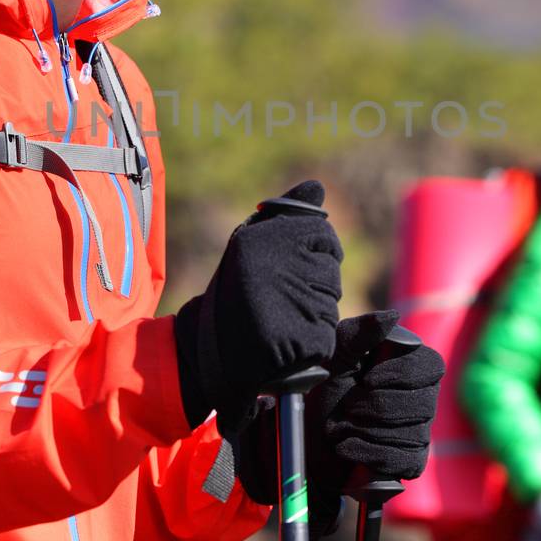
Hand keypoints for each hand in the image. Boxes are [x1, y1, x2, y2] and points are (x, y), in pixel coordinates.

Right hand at [173, 180, 343, 436]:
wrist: (209, 354)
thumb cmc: (234, 297)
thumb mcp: (252, 248)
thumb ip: (288, 217)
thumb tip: (317, 186)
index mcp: (259, 239)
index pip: (322, 234)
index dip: (318, 250)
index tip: (297, 264)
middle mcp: (275, 265)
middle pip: (330, 266)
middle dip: (316, 281)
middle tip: (281, 298)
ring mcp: (289, 301)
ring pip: (330, 298)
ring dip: (315, 310)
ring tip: (280, 319)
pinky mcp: (302, 336)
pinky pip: (326, 331)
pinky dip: (314, 338)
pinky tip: (285, 340)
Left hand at [231, 310, 444, 533]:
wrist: (308, 437)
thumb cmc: (326, 389)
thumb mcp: (335, 357)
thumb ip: (360, 334)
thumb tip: (392, 315)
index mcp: (413, 367)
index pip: (431, 367)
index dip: (401, 373)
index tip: (367, 377)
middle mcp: (424, 399)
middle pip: (420, 404)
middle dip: (373, 405)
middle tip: (346, 405)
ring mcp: (420, 433)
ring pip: (408, 434)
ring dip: (363, 429)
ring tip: (341, 424)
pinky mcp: (409, 462)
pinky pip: (399, 459)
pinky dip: (364, 452)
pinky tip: (345, 446)